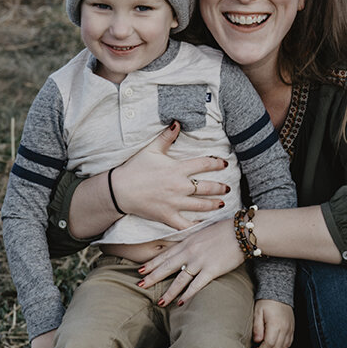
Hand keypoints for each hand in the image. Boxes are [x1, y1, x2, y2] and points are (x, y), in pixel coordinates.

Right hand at [111, 122, 229, 229]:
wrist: (119, 190)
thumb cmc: (135, 168)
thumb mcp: (151, 149)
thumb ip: (166, 137)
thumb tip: (177, 122)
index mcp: (177, 169)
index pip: (204, 164)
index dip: (217, 163)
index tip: (224, 164)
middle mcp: (179, 186)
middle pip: (207, 187)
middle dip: (220, 187)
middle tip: (227, 188)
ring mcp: (174, 203)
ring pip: (200, 205)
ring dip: (213, 204)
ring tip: (221, 203)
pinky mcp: (167, 216)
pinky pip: (186, 224)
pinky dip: (196, 224)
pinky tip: (203, 223)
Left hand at [137, 219, 243, 306]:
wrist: (242, 231)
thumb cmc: (225, 230)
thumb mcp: (203, 232)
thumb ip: (192, 241)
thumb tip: (184, 249)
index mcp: (187, 242)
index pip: (165, 255)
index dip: (152, 263)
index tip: (140, 270)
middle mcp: (190, 252)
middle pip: (167, 267)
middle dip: (152, 277)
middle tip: (140, 285)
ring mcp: (200, 261)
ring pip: (180, 279)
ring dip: (169, 292)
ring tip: (160, 302)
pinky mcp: (212, 270)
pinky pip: (197, 285)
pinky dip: (188, 294)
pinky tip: (181, 302)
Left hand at [251, 299, 293, 347]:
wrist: (279, 293)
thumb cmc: (267, 302)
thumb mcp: (258, 312)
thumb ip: (257, 327)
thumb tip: (257, 341)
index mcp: (275, 324)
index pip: (269, 344)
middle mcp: (285, 328)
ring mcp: (290, 329)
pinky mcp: (292, 329)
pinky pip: (288, 343)